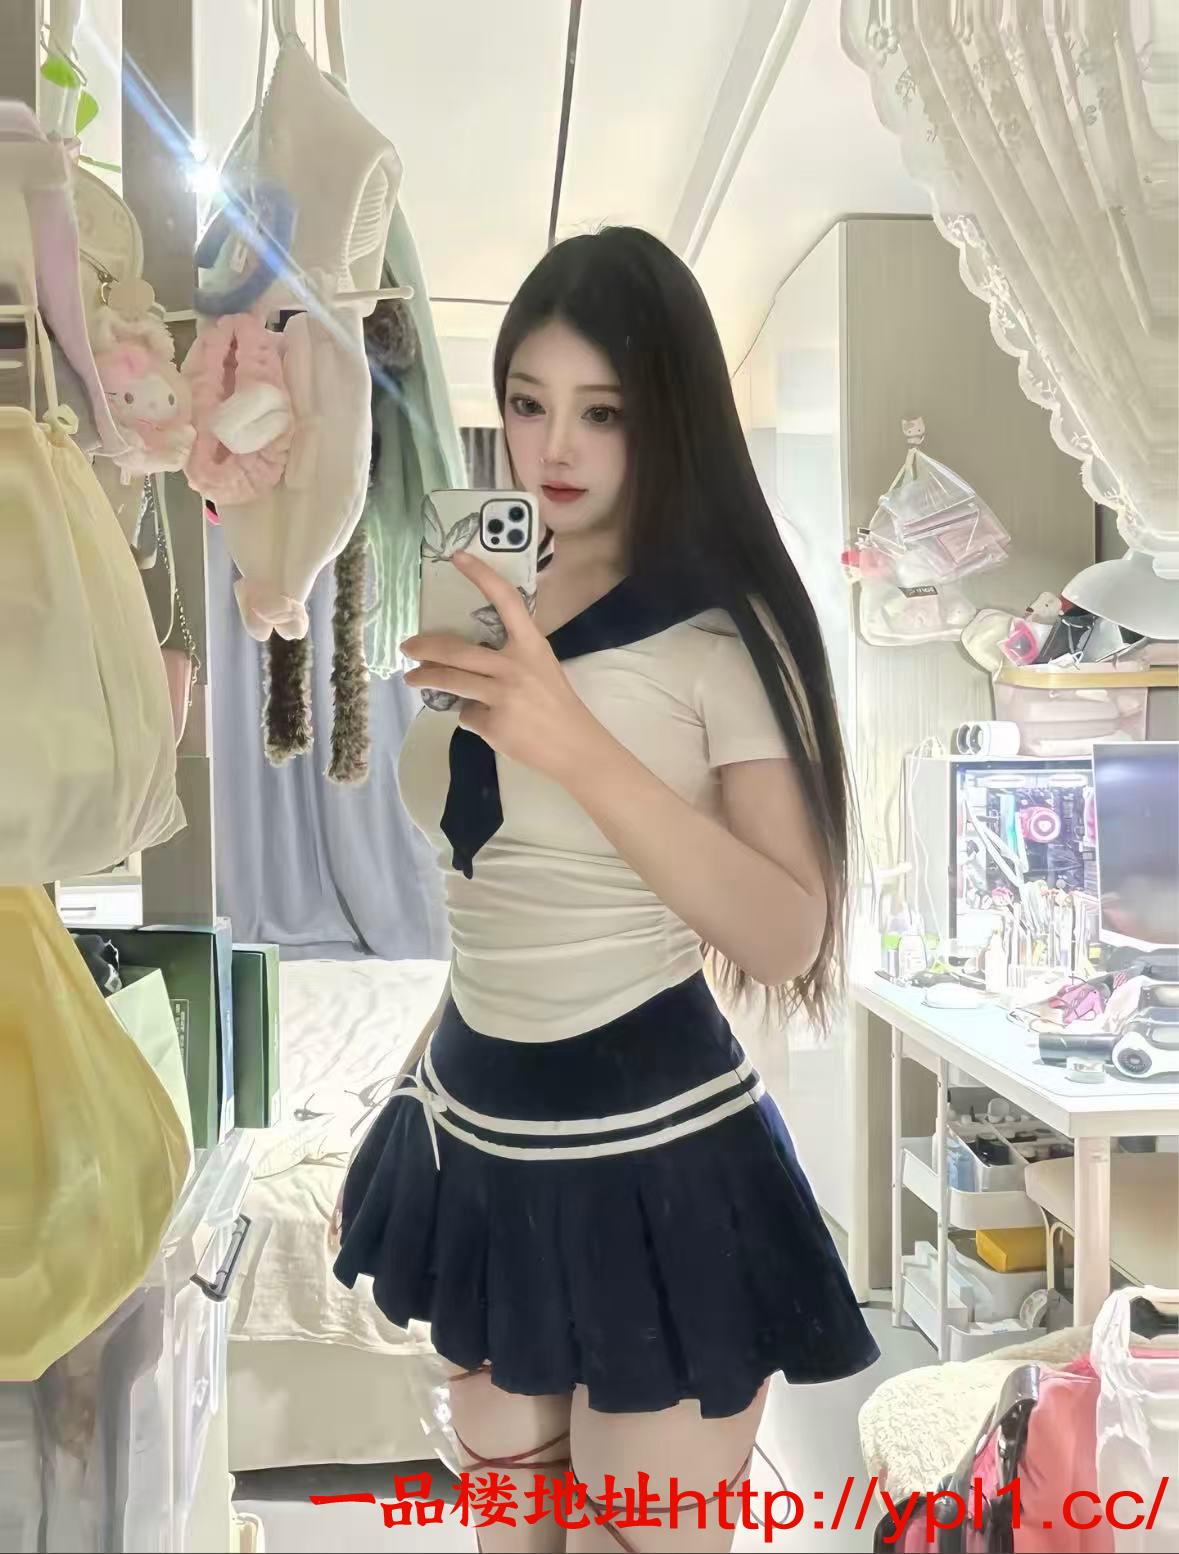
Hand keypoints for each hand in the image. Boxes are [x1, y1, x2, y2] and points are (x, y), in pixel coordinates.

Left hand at [402, 552, 609, 781]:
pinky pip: (468, 715)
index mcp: (531, 645)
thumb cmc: (556, 703)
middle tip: (408, 645)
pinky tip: (488, 722)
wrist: (575, 746)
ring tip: (411, 678)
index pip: (505, 600)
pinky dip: (472, 717)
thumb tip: (464, 663)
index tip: (457, 556)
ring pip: (451, 682)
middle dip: (426, 647)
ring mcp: (502, 695)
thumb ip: (508, 658)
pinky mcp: (493, 723)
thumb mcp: (540, 667)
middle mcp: (514, 666)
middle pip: (457, 650)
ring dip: (426, 678)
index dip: (481, 575)